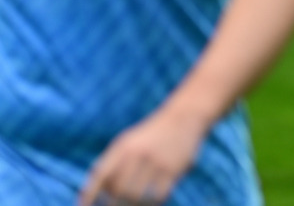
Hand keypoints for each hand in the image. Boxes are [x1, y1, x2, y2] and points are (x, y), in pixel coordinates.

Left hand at [78, 108, 206, 205]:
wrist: (185, 115)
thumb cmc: (150, 135)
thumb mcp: (128, 142)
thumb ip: (110, 164)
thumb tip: (91, 196)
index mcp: (123, 146)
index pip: (100, 174)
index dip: (90, 194)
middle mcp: (138, 153)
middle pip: (119, 189)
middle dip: (114, 203)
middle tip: (116, 205)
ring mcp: (157, 160)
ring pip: (138, 195)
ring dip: (133, 204)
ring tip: (134, 204)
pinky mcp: (174, 168)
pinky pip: (159, 195)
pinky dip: (153, 202)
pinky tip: (152, 200)